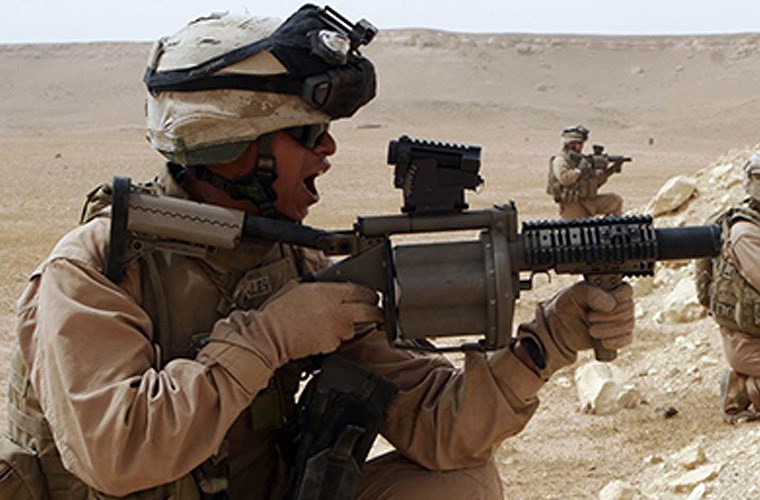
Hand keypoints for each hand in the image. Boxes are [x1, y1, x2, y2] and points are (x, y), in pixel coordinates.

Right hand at [239, 281, 382, 365]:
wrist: (270, 335)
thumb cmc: (279, 311)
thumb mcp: (299, 287)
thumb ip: (320, 286)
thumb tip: (332, 285)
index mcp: (328, 292)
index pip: (361, 290)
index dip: (370, 294)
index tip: (373, 296)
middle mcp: (336, 310)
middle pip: (369, 311)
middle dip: (376, 312)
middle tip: (376, 313)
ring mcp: (335, 329)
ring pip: (353, 327)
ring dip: (348, 326)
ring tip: (331, 323)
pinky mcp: (331, 345)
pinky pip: (340, 340)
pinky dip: (334, 338)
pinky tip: (320, 333)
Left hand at [518, 281, 633, 376]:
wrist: (558, 330)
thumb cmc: (565, 307)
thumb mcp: (573, 294)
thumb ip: (590, 293)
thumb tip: (610, 303)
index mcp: (608, 288)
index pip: (626, 291)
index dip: (617, 299)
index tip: (604, 305)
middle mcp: (617, 303)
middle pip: (628, 309)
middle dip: (607, 317)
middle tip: (589, 317)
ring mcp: (619, 320)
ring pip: (628, 325)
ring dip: (608, 330)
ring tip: (591, 329)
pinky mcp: (618, 335)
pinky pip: (626, 339)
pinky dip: (614, 341)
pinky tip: (602, 341)